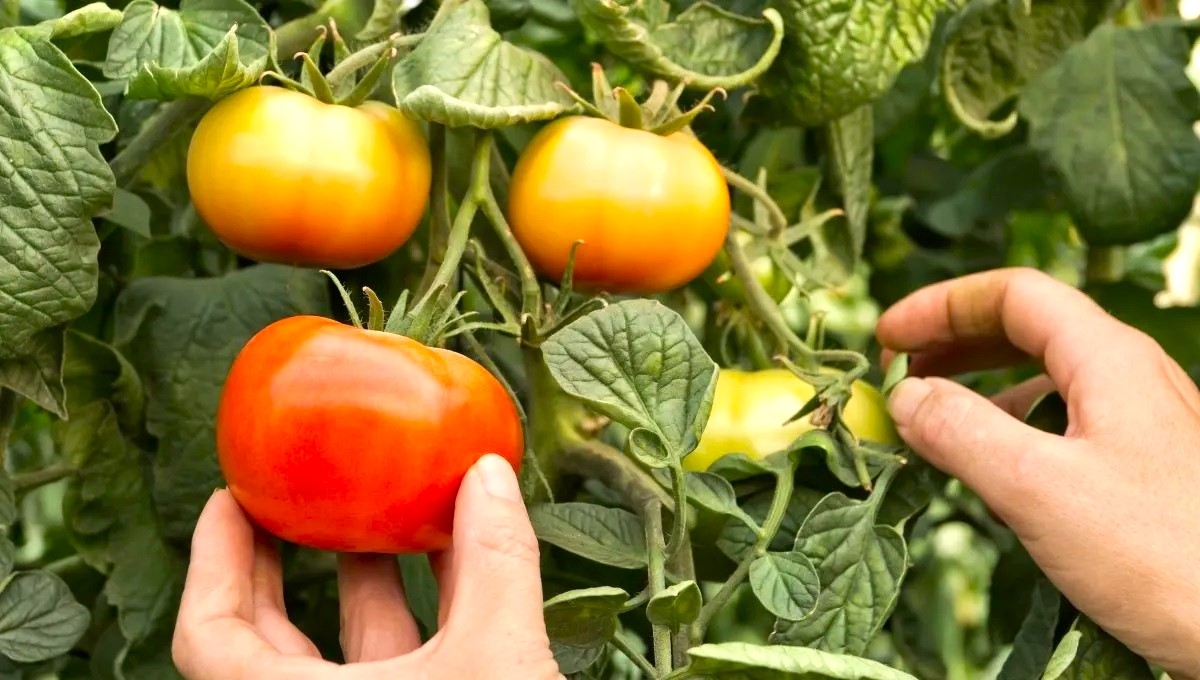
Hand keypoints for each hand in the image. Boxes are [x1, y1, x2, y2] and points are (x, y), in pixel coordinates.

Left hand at [172, 454, 563, 679]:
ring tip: (375, 511)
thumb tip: (488, 473)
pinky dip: (420, 609)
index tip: (232, 499)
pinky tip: (457, 560)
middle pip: (265, 643)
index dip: (212, 562)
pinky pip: (402, 663)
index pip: (209, 639)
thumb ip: (494, 563)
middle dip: (277, 562)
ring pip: (341, 654)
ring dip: (359, 578)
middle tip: (288, 496)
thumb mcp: (498, 663)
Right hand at [876, 267, 1199, 678]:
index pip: (1014, 294)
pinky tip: (991, 470)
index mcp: (1109, 360)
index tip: (886, 338)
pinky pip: (1066, 422)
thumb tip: (905, 398)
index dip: (941, 305)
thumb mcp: (1039, 490)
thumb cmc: (1162, 556)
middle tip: (898, 371)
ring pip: (1048, 376)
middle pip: (1029, 326)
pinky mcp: (1147, 466)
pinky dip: (1013, 428)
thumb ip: (963, 433)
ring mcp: (1143, 421)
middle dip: (955, 341)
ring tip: (931, 422)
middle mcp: (1130, 376)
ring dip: (981, 388)